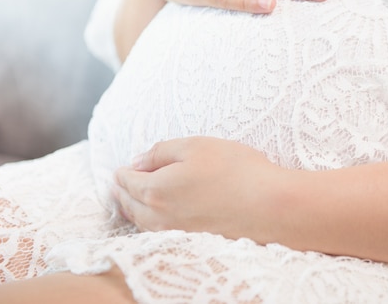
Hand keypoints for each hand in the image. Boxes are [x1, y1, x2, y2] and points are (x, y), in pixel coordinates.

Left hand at [112, 137, 291, 242]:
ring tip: (131, 201)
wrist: (270, 205)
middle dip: (122, 193)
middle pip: (129, 205)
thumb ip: (160, 152)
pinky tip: (158, 216)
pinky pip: (159, 231)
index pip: (126, 182)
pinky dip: (150, 222)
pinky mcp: (192, 241)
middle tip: (118, 185)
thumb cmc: (235, 170)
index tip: (121, 168)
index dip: (122, 172)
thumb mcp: (195, 146)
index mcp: (154, 190)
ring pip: (142, 222)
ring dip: (133, 209)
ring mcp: (175, 232)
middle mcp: (159, 216)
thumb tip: (137, 162)